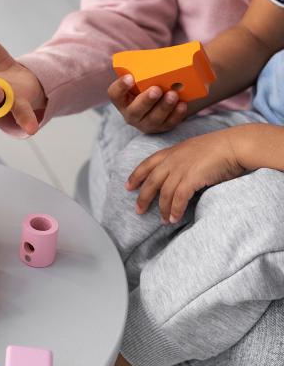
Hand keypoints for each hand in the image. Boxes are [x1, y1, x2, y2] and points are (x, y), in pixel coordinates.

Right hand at [108, 75, 187, 133]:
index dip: (121, 87)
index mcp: (122, 99)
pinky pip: (169, 123)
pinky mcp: (161, 128)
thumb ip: (145, 71)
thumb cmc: (151, 83)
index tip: (130, 77)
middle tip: (156, 89)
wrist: (163, 99)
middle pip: (135, 111)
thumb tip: (160, 59)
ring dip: (164, 106)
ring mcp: (146, 123)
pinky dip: (176, 114)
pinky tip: (182, 104)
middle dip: (146, 100)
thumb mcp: (143, 79)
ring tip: (173, 94)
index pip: (114, 94)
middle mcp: (131, 114)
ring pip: (153, 119)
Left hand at [126, 128, 244, 223]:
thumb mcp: (195, 150)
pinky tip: (174, 218)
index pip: (148, 163)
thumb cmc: (221, 147)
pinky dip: (175, 210)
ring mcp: (181, 168)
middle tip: (139, 211)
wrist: (236, 144)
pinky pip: (178, 198)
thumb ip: (183, 160)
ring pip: (164, 193)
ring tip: (164, 221)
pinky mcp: (191, 178)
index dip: (136, 175)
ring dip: (163, 209)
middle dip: (143, 197)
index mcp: (172, 151)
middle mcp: (173, 159)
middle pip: (151, 181)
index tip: (128, 186)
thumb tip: (179, 176)